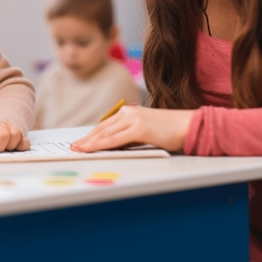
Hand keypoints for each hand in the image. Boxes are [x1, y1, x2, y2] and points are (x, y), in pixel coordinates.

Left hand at [0, 120, 30, 152]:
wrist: (0, 125)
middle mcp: (2, 126)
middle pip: (3, 134)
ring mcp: (13, 131)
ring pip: (15, 135)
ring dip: (8, 146)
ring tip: (3, 150)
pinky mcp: (22, 138)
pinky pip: (25, 142)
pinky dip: (21, 147)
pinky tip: (15, 150)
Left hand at [70, 104, 195, 152]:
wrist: (187, 124)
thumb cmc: (169, 129)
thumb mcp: (145, 130)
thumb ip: (130, 134)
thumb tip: (114, 144)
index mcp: (129, 112)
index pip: (105, 125)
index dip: (91, 135)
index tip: (80, 142)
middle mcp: (128, 113)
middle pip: (102, 128)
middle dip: (87, 139)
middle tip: (74, 147)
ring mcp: (133, 119)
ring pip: (105, 133)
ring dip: (90, 142)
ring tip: (78, 149)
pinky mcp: (139, 128)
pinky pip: (115, 139)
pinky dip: (101, 145)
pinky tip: (92, 148)